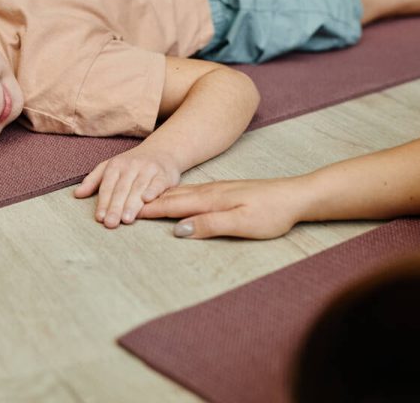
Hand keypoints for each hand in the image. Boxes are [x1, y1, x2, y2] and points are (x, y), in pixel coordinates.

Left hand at [74, 144, 181, 228]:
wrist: (161, 151)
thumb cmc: (131, 164)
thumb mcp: (110, 167)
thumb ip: (93, 181)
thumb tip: (77, 194)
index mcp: (115, 166)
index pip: (107, 186)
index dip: (103, 203)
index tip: (100, 218)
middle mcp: (131, 166)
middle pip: (121, 189)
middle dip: (115, 207)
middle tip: (111, 223)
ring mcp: (148, 169)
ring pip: (138, 187)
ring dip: (132, 204)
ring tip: (126, 219)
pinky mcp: (163, 174)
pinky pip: (157, 183)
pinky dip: (152, 190)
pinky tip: (147, 200)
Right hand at [138, 178, 306, 239]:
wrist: (297, 196)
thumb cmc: (273, 213)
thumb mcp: (242, 223)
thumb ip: (209, 225)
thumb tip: (178, 230)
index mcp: (210, 200)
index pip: (172, 205)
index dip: (148, 210)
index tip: (125, 214)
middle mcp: (209, 191)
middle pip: (170, 196)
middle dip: (145, 202)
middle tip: (121, 206)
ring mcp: (216, 189)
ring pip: (179, 192)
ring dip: (157, 197)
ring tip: (138, 201)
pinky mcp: (224, 191)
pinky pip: (190, 192)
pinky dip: (173, 195)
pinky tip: (171, 196)